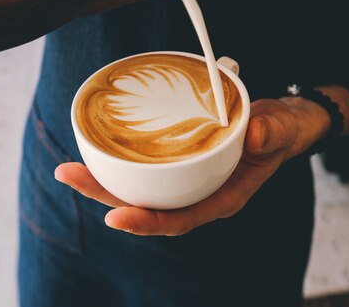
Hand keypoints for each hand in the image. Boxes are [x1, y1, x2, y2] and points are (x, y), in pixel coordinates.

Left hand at [55, 87, 348, 235]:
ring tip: (68, 168)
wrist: (277, 123)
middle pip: (147, 206)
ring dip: (103, 181)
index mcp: (221, 198)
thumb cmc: (277, 131)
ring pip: (139, 189)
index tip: (115, 218)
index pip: (180, 219)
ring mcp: (185, 179)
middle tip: (69, 175)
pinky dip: (119, 163)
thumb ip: (272, 133)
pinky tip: (96, 151)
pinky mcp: (178, 161)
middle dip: (106, 196)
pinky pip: (144, 169)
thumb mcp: (280, 129)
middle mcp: (197, 194)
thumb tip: (256, 135)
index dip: (147, 223)